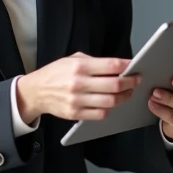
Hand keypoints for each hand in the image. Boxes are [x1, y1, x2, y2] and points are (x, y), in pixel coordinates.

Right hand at [16, 52, 140, 123]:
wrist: (36, 91)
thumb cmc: (55, 73)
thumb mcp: (72, 59)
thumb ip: (94, 62)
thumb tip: (117, 65)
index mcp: (80, 66)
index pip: (111, 65)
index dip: (127, 66)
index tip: (135, 66)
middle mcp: (79, 83)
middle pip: (115, 85)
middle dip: (130, 82)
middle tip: (136, 80)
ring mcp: (78, 100)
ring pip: (111, 101)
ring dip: (123, 97)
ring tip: (127, 92)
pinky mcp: (76, 113)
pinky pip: (100, 114)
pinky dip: (110, 109)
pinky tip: (111, 103)